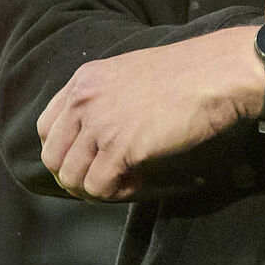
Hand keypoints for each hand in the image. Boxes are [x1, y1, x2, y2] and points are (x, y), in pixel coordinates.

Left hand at [36, 26, 263, 200]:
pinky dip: (118, 192)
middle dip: (77, 174)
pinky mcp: (119, 149)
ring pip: (73, 178)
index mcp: (84, 80)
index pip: (47, 128)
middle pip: (54, 158)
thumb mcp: (131, 72)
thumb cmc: (188, 71)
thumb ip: (106, 98)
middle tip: (106, 179)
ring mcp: (99, 125)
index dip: (64, 150)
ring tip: (126, 181)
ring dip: (98, 187)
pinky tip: (140, 181)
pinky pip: (100, 187)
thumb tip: (98, 135)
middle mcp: (83, 101)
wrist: (217, 73)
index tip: (86, 160)